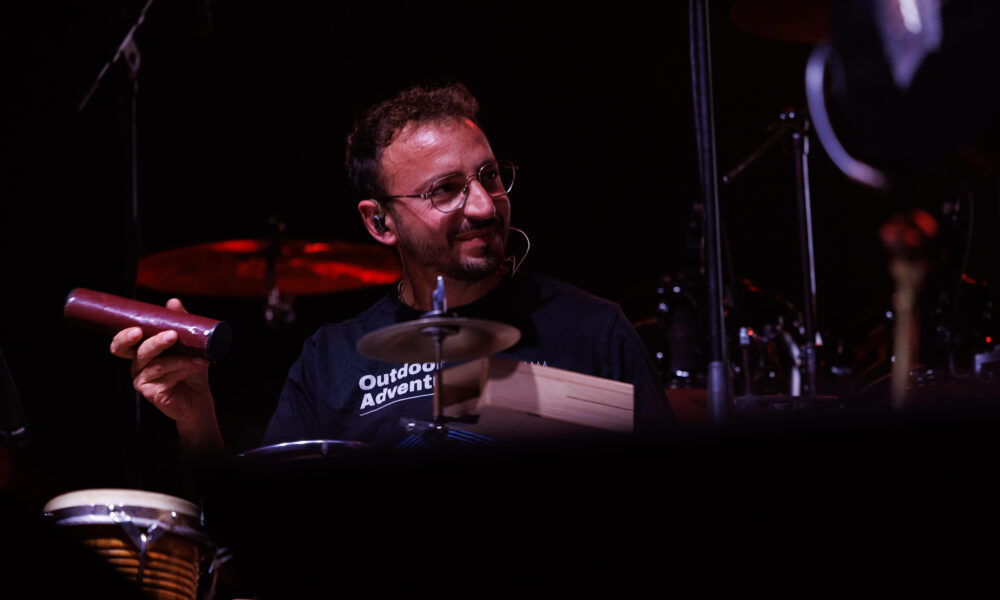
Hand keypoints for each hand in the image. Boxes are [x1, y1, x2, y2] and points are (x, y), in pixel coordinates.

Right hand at [109, 298, 212, 426]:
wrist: (199, 398)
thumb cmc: (191, 370)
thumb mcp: (188, 344)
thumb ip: (179, 323)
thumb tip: (172, 302)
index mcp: (140, 352)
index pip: (122, 344)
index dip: (123, 337)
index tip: (137, 329)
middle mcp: (137, 366)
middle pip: (138, 352)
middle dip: (154, 343)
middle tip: (171, 336)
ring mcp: (142, 381)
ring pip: (158, 365)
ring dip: (181, 358)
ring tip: (200, 357)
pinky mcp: (152, 393)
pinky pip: (167, 377)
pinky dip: (185, 369)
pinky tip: (198, 365)